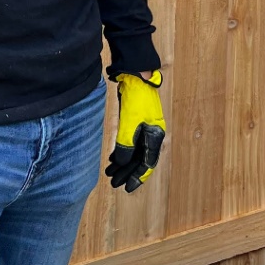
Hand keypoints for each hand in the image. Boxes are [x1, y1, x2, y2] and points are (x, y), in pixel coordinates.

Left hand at [107, 71, 165, 192]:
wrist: (136, 76)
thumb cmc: (136, 99)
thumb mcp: (129, 124)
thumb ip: (125, 145)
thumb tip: (121, 162)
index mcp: (155, 136)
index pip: (147, 163)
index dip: (138, 177)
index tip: (127, 188)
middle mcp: (151, 135)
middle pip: (140, 160)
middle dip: (127, 172)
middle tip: (114, 183)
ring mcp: (144, 128)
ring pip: (133, 152)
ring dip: (122, 163)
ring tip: (109, 172)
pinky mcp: (136, 122)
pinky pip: (129, 143)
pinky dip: (121, 152)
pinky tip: (111, 158)